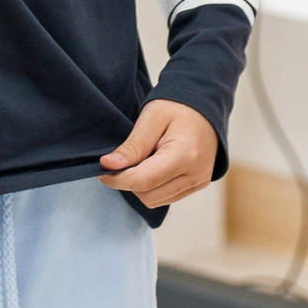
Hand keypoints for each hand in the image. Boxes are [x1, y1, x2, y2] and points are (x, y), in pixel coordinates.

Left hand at [98, 99, 217, 207]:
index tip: (102, 169)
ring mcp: (199, 182)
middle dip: (129, 182)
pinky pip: (167, 197)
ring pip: (156, 201)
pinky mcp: (198, 185)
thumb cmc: (177, 107)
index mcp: (185, 156)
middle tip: (124, 160)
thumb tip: (108, 165)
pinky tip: (153, 166)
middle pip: (148, 196)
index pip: (143, 181)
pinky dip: (154, 187)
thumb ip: (132, 146)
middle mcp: (196, 175)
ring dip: (141, 186)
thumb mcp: (151, 119)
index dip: (117, 179)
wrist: (204, 106)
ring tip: (142, 160)